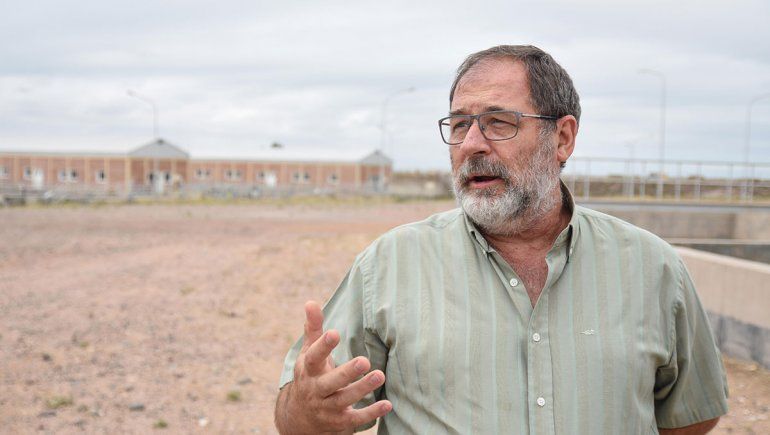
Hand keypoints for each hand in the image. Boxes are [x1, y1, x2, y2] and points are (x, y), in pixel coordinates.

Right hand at [276, 301, 391, 433]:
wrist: (299, 418)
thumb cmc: (310, 375)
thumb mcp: (308, 353)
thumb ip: (313, 329)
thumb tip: (310, 301)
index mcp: (308, 370)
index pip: (313, 357)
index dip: (323, 346)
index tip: (335, 333)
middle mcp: (315, 390)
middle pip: (330, 382)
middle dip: (346, 372)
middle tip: (365, 360)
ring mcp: (326, 408)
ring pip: (344, 399)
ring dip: (362, 389)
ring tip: (380, 375)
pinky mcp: (339, 422)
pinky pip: (356, 419)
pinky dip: (371, 412)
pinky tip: (388, 404)